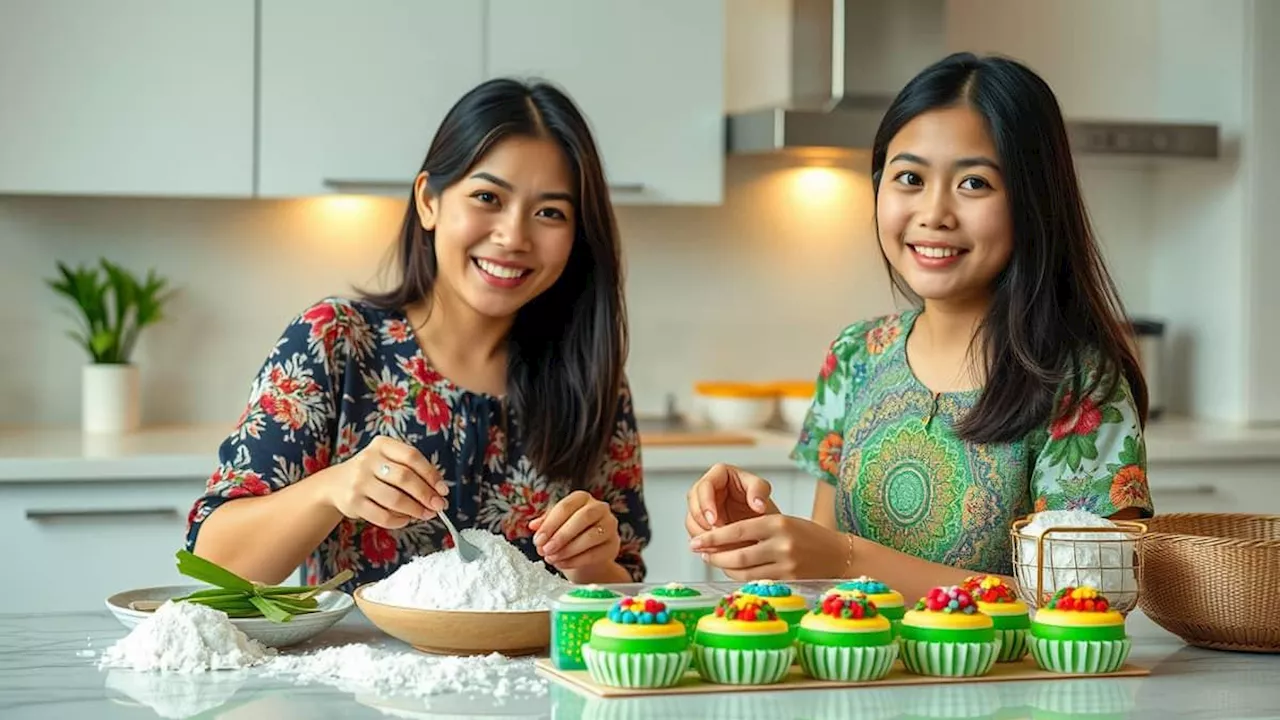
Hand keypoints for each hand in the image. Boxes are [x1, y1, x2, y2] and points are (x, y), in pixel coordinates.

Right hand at [322, 436, 447, 528]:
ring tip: (426, 514)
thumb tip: (438, 492)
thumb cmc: (372, 472)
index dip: (431, 474)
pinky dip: (399, 520)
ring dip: (416, 510)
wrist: (335, 484)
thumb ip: (412, 470)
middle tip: (439, 506)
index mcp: (382, 445)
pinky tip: (406, 519)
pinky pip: (383, 516)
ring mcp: (359, 482)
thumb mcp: (388, 461)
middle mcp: (368, 460)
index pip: (412, 457)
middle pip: (405, 478)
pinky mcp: (354, 502)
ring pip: (395, 499)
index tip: (443, 489)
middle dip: (426, 494)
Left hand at [530, 491, 620, 572]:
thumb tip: (534, 526)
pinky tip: (562, 564)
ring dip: (568, 550)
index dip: (550, 524)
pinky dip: (576, 561)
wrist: (587, 552)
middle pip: (582, 518)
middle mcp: (599, 508)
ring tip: (552, 558)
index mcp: (582, 498)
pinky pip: (596, 553)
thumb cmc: (570, 533)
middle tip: (546, 550)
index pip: (565, 506)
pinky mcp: (614, 545)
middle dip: (561, 535)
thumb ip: (545, 523)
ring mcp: (610, 526)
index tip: (538, 539)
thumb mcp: (555, 524)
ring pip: (591, 536)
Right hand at [685, 464, 778, 540]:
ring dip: (703, 532)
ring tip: (719, 542)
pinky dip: (704, 542)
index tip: (714, 519)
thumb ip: (759, 491)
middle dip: (702, 520)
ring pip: (691, 519)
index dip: (706, 503)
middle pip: (693, 502)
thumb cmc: (760, 502)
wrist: (763, 524)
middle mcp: (708, 488)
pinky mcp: (702, 522)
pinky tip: (716, 548)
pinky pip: (696, 532)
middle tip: (715, 532)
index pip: (705, 486)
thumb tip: (757, 503)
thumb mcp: (763, 492)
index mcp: (720, 474)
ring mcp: (703, 506)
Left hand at [689, 514, 849, 580]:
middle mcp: (782, 544)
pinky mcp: (790, 581)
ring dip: (724, 568)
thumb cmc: (807, 535)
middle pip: (738, 555)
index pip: (737, 531)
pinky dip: (740, 577)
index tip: (696, 540)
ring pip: (745, 572)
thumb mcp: (783, 521)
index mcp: (778, 523)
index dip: (713, 537)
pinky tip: (732, 571)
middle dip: (715, 556)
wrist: (839, 555)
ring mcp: (786, 565)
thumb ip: (755, 529)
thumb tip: (719, 538)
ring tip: (714, 561)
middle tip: (700, 552)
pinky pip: (757, 582)